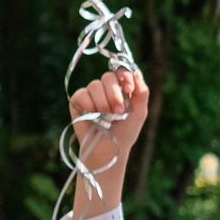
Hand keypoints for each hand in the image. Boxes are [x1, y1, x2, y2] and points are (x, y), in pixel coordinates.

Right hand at [66, 69, 148, 217]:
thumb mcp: (139, 112)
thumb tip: (136, 72)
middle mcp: (105, 88)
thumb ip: (142, 92)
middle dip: (115, 94)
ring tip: (107, 119)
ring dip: (103, 103)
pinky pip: (82, 94)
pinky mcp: (78, 101)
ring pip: (95, 85)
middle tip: (119, 111)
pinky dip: (90, 106)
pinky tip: (93, 117)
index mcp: (121, 87)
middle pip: (108, 76)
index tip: (129, 89)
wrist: (110, 150)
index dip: (124, 75)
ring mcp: (91, 93)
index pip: (121, 70)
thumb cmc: (125, 132)